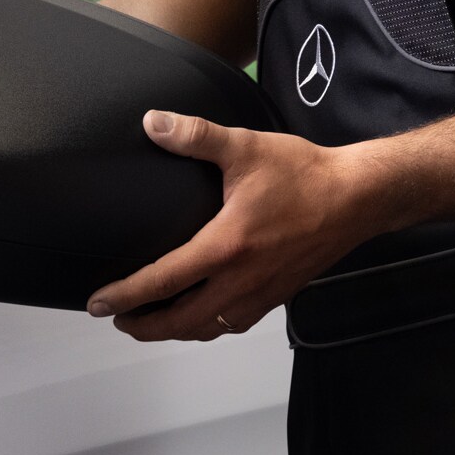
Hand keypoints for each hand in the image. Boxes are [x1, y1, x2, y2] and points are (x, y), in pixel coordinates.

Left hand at [87, 112, 383, 340]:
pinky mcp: (277, 296)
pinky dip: (206, 326)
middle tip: (116, 317)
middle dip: (142, 325)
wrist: (358, 198)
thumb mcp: (246, 147)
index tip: (97, 303)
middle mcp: (240, 280)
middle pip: (179, 321)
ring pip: (206, 328)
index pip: (162, 282)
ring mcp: (260, 294)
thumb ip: (195, 135)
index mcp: (225, 247)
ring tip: (150, 321)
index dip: (124, 296)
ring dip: (173, 331)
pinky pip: (232, 324)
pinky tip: (199, 315)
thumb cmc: (305, 174)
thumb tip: (152, 123)